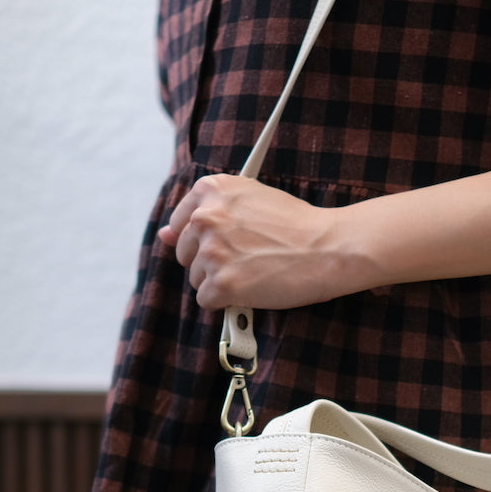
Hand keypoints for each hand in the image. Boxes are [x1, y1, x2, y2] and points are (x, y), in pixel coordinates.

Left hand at [158, 174, 353, 309]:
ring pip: (196, 280)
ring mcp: (211, 252)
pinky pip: (207, 301)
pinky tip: (253, 288)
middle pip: (186, 254)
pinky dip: (227, 301)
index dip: (203, 239)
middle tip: (248, 259)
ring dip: (221, 282)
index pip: (181, 223)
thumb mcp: (249, 202)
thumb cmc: (296, 224)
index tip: (224, 243)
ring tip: (255, 272)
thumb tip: (163, 236)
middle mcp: (205, 218)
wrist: (327, 247)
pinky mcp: (221, 284)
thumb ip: (204, 215)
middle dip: (210, 262)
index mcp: (211, 190)